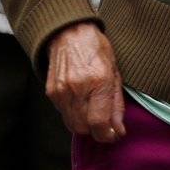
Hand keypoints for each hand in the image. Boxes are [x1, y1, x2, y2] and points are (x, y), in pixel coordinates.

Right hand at [43, 20, 125, 142]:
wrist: (69, 33)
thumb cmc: (96, 50)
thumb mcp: (115, 74)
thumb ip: (117, 104)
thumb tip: (118, 130)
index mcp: (98, 82)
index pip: (99, 123)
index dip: (107, 135)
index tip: (114, 135)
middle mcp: (77, 88)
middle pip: (84, 128)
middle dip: (96, 132)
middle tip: (105, 125)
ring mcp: (61, 91)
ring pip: (72, 125)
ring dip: (84, 125)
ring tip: (93, 114)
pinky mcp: (51, 93)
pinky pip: (63, 115)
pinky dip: (74, 116)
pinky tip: (81, 104)